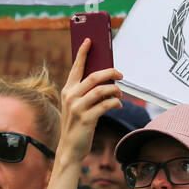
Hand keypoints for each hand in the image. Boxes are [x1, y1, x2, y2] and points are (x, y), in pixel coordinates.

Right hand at [60, 39, 124, 160]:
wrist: (70, 147)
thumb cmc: (77, 123)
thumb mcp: (77, 105)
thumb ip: (86, 91)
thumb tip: (106, 78)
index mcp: (67, 90)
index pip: (76, 67)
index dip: (82, 53)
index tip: (89, 40)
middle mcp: (70, 96)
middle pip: (93, 77)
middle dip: (110, 72)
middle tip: (121, 74)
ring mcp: (77, 108)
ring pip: (102, 90)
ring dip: (115, 90)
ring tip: (120, 94)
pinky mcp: (86, 119)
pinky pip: (106, 105)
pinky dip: (115, 103)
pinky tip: (118, 105)